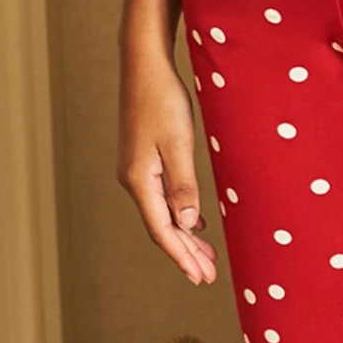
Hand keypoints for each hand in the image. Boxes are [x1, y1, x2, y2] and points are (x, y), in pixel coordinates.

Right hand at [117, 46, 218, 285]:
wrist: (144, 64)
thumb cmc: (163, 100)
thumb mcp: (179, 144)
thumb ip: (184, 186)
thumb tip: (186, 225)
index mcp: (139, 180)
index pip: (162, 231)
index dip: (181, 257)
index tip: (200, 278)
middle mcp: (133, 180)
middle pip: (161, 228)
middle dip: (185, 254)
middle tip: (208, 276)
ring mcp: (137, 170)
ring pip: (163, 214)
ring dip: (184, 237)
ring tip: (205, 258)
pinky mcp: (144, 160)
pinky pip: (163, 198)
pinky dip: (180, 216)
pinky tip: (195, 225)